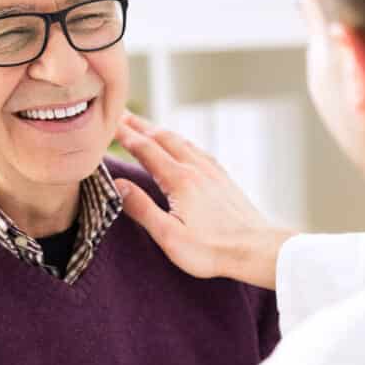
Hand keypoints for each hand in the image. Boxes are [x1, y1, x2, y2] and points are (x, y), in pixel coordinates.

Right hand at [113, 112, 294, 289]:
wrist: (256, 249)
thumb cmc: (212, 249)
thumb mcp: (169, 236)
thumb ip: (142, 208)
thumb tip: (117, 185)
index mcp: (179, 180)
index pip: (145, 149)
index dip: (125, 135)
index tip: (108, 123)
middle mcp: (196, 168)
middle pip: (163, 138)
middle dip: (140, 125)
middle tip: (121, 115)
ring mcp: (212, 172)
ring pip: (182, 142)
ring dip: (160, 131)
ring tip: (146, 126)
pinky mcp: (223, 179)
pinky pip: (198, 150)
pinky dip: (182, 141)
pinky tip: (184, 146)